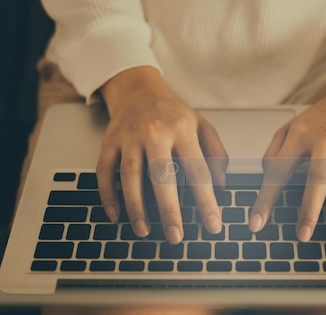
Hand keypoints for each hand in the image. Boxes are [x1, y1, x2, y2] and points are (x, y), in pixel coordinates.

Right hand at [98, 66, 226, 243]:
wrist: (139, 88)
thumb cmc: (174, 113)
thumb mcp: (202, 125)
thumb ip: (216, 154)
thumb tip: (221, 187)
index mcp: (182, 130)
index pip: (198, 170)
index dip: (207, 200)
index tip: (213, 225)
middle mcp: (155, 132)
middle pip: (161, 175)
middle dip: (169, 209)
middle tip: (175, 237)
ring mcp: (130, 137)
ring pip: (130, 175)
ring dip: (136, 206)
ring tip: (144, 231)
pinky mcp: (109, 142)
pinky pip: (104, 171)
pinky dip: (108, 195)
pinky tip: (115, 215)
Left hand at [249, 83, 325, 242]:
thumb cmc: (318, 119)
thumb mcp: (289, 128)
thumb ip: (273, 152)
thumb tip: (267, 179)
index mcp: (301, 133)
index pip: (279, 170)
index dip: (266, 199)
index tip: (256, 224)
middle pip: (320, 174)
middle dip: (310, 207)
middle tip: (302, 235)